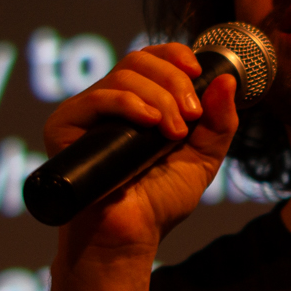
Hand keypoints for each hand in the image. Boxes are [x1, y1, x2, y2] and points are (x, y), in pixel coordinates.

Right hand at [41, 43, 239, 255]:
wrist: (131, 236)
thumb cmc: (160, 203)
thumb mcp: (203, 157)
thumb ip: (219, 122)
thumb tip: (228, 80)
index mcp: (138, 103)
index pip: (149, 59)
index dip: (172, 54)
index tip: (195, 70)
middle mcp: (109, 103)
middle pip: (138, 61)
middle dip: (173, 81)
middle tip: (190, 116)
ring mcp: (85, 114)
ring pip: (122, 76)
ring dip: (158, 98)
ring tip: (172, 133)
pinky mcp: (63, 127)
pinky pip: (97, 97)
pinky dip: (128, 103)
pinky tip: (149, 121)